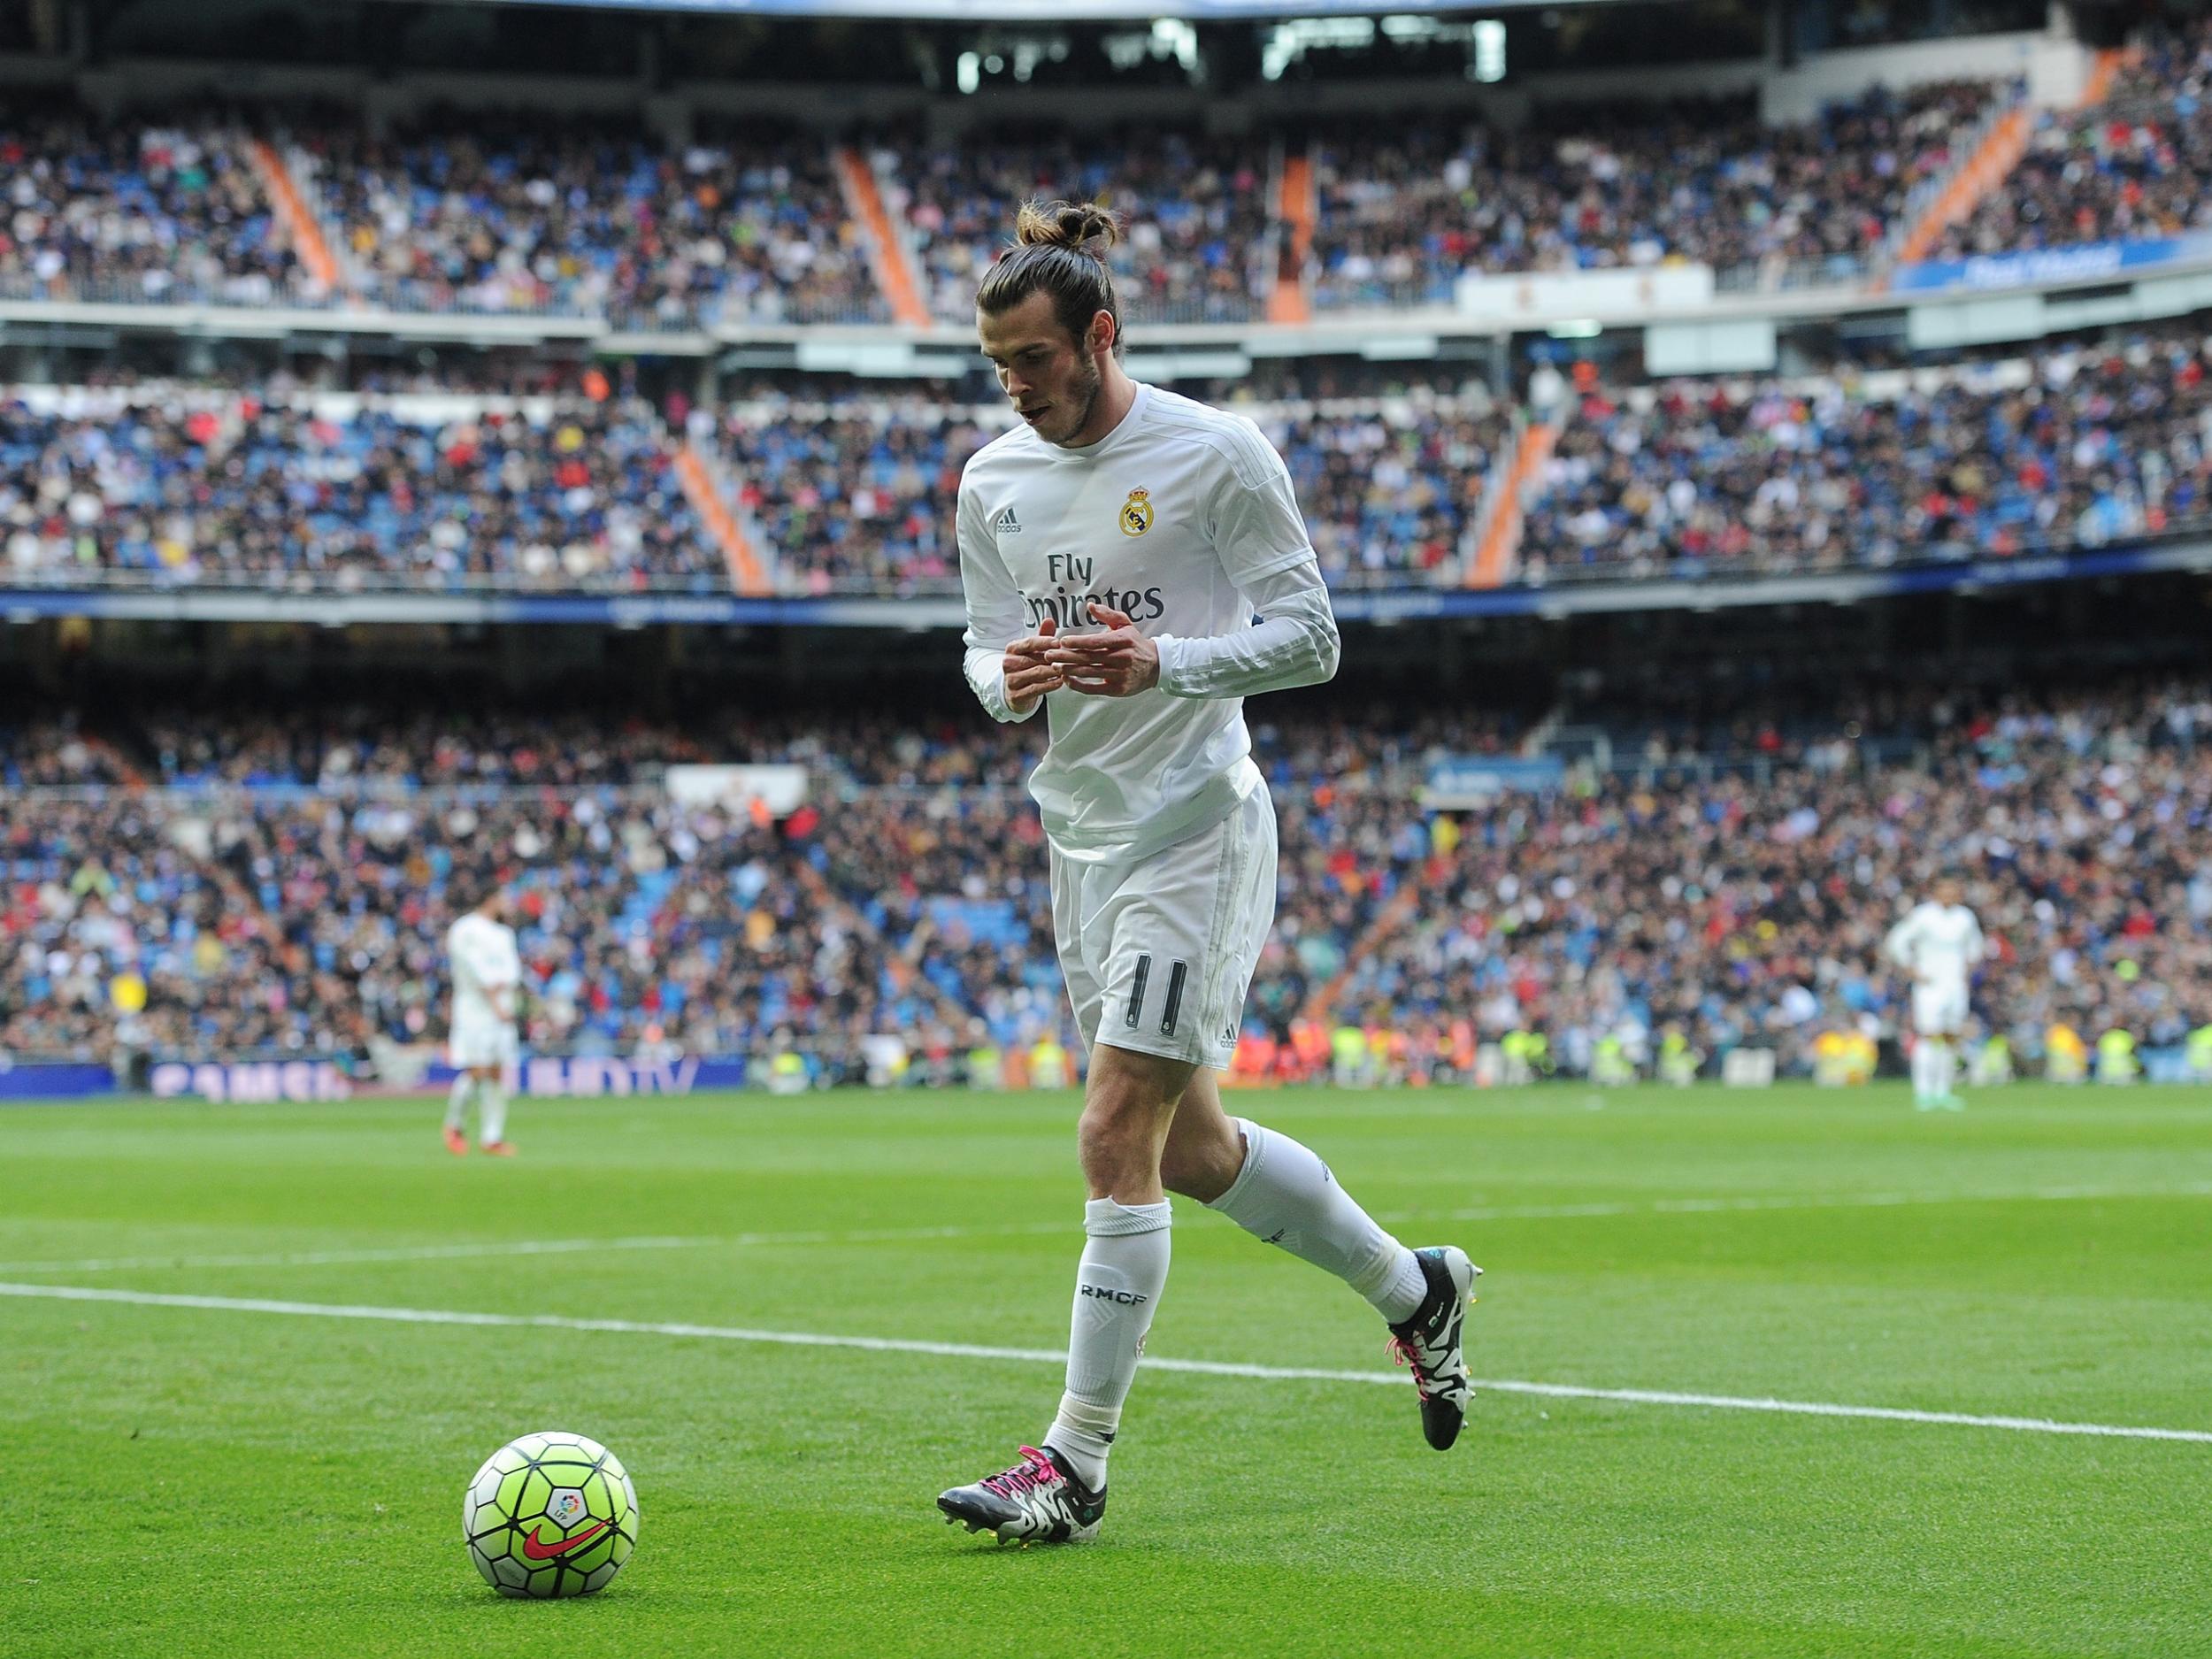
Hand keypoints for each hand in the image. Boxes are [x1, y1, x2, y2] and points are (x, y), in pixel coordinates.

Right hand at [1003, 613, 1064, 714]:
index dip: (1044, 642)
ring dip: (1053, 671)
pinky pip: (1036, 689)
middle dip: (1052, 658)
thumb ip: (1042, 637)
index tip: (1059, 642)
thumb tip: (1049, 620)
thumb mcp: (1033, 651)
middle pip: (1034, 659)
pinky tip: (1061, 682)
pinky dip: (1049, 685)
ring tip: (1067, 668)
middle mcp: (1008, 664)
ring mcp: (1011, 681)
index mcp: (1012, 649)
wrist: (1014, 693)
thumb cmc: (1027, 667)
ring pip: (1036, 673)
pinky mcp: (1016, 696)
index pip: (1029, 643)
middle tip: (1069, 657)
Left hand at [1043, 603, 1159, 696]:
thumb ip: (1108, 614)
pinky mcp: (1117, 689)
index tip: (1062, 641)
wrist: (1156, 666)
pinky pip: (1094, 688)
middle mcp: (1121, 658)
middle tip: (1048, 655)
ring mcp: (1119, 675)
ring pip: (1089, 673)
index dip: (1078, 642)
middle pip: (1089, 658)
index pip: (1096, 642)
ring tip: (1054, 666)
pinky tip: (1067, 680)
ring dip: (1069, 670)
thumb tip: (1090, 605)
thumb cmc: (1135, 643)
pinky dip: (1078, 685)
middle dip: (1066, 656)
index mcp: (1122, 640)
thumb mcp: (1126, 624)